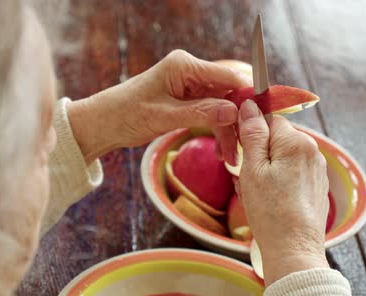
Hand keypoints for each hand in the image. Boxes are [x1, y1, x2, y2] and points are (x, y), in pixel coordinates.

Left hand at [67, 50, 250, 163]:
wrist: (103, 123)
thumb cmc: (126, 114)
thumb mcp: (163, 116)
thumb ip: (200, 114)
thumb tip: (233, 112)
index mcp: (184, 66)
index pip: (227, 76)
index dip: (247, 96)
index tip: (262, 117)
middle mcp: (190, 72)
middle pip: (228, 94)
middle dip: (237, 121)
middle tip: (244, 147)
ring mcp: (190, 86)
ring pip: (222, 108)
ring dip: (228, 132)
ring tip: (231, 158)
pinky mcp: (188, 101)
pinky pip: (211, 114)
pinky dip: (217, 132)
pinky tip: (222, 151)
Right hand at [236, 99, 329, 285]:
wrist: (294, 249)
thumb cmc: (270, 210)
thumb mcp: (252, 169)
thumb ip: (252, 134)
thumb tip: (249, 105)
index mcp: (296, 142)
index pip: (270, 119)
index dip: (252, 134)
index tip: (243, 152)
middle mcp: (312, 150)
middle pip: (277, 139)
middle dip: (259, 155)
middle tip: (247, 179)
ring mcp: (317, 169)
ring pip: (283, 157)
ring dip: (267, 170)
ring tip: (258, 195)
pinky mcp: (317, 186)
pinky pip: (293, 173)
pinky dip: (279, 182)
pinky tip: (272, 201)